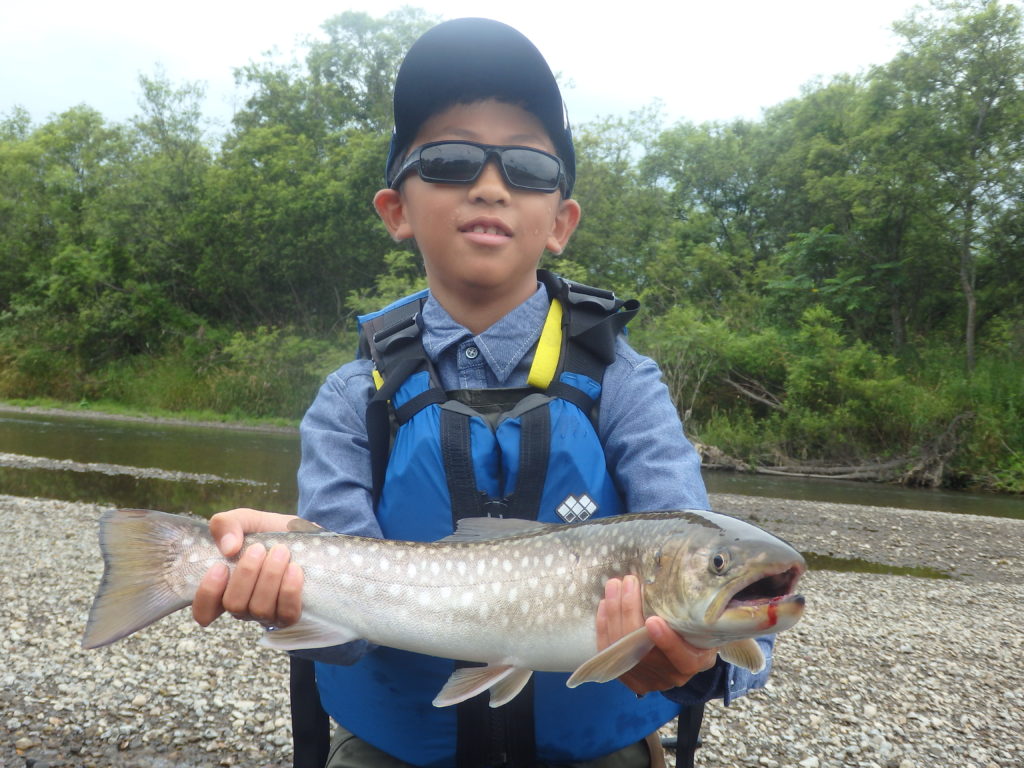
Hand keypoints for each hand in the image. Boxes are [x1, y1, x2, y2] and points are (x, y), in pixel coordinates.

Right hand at [192, 508, 303, 628]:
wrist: (305, 535)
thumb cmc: (269, 531)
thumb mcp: (246, 519)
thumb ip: (226, 524)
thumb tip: (228, 548)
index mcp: (224, 587)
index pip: (203, 610)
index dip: (207, 594)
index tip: (220, 567)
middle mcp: (243, 605)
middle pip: (234, 605)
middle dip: (246, 574)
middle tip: (259, 548)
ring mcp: (266, 614)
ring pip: (260, 609)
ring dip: (270, 576)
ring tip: (281, 551)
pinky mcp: (290, 616)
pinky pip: (286, 614)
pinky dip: (289, 590)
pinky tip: (294, 569)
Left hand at [596, 575, 718, 695]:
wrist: (683, 654)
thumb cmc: (695, 629)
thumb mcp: (703, 621)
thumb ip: (692, 610)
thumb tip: (674, 581)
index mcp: (693, 662)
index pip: (682, 659)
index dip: (667, 642)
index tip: (653, 620)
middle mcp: (669, 676)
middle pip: (642, 649)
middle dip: (630, 611)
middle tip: (628, 582)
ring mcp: (645, 678)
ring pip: (621, 649)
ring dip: (613, 612)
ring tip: (614, 586)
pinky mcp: (625, 676)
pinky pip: (608, 651)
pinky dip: (603, 625)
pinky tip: (604, 604)